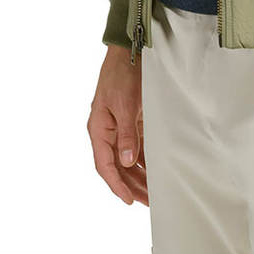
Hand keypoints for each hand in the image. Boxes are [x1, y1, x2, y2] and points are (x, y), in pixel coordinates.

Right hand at [87, 45, 147, 205]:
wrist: (129, 51)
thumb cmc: (123, 75)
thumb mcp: (126, 104)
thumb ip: (127, 134)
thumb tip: (126, 161)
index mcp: (98, 129)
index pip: (105, 165)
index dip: (116, 184)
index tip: (129, 200)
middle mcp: (107, 131)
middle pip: (117, 165)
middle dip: (131, 184)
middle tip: (148, 202)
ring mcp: (119, 126)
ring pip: (127, 158)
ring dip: (139, 174)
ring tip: (153, 192)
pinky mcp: (131, 120)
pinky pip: (137, 145)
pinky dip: (145, 158)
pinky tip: (155, 169)